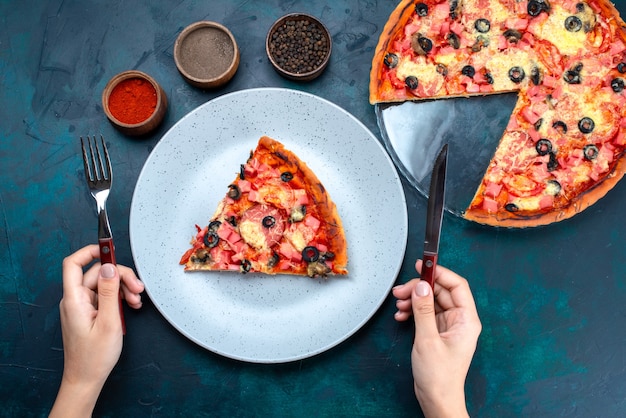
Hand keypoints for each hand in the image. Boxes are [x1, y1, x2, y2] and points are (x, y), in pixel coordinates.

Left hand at [50, 245, 143, 417]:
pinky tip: (131, 306)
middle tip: (138, 288)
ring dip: (122, 288)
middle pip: (97, 274)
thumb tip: (110, 266)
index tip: (110, 248)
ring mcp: (82, 306)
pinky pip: (105, 296)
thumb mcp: (109, 321)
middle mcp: (75, 300)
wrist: (86, 379)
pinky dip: (119, 298)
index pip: (73, 264)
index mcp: (74, 299)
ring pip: (104, 285)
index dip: (90, 251)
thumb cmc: (95, 356)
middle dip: (120, 276)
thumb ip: (110, 291)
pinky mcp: (89, 312)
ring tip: (137, 301)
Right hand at [392, 260, 480, 417]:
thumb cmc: (440, 377)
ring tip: (399, 305)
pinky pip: (425, 313)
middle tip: (401, 291)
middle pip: (440, 291)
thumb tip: (421, 285)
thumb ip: (423, 310)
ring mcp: (448, 326)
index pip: (456, 286)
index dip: (440, 272)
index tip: (423, 265)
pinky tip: (401, 316)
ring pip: (430, 301)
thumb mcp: (428, 340)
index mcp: (466, 320)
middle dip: (419, 288)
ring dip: (413, 300)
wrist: (437, 400)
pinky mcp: (437, 332)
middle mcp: (460, 320)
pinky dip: (412, 311)